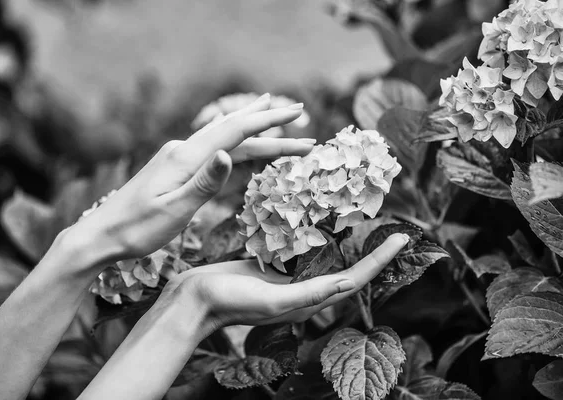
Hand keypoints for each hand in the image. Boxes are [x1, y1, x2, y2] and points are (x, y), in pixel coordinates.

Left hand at [71, 94, 313, 264]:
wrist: (101, 233)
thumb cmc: (137, 229)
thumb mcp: (174, 210)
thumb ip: (204, 183)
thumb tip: (230, 154)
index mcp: (185, 158)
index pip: (235, 133)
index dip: (268, 122)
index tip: (296, 113)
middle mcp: (183, 150)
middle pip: (234, 131)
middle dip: (268, 124)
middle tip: (298, 112)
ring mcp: (178, 157)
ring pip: (224, 138)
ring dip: (252, 130)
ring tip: (273, 115)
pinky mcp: (175, 167)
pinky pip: (212, 149)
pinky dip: (233, 143)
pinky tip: (238, 142)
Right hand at [162, 233, 408, 334]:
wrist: (192, 299)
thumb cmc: (230, 303)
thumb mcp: (273, 300)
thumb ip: (310, 293)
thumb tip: (348, 284)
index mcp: (309, 300)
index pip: (355, 278)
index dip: (380, 259)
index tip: (403, 237)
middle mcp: (304, 288)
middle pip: (346, 265)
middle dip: (367, 245)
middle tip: (385, 218)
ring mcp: (287, 275)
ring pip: (324, 252)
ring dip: (342, 233)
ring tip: (356, 208)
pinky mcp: (271, 263)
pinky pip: (299, 244)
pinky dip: (311, 228)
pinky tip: (315, 211)